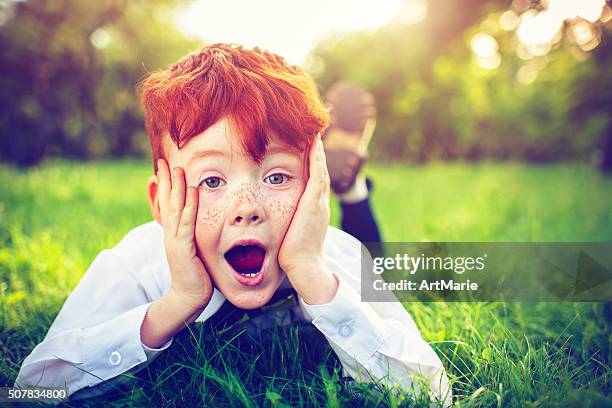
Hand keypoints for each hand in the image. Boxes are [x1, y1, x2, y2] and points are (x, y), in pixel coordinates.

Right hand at [157, 159, 212, 312]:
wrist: (188, 297)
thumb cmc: (195, 275)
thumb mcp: (192, 250)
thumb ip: (191, 236)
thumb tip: (196, 224)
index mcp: (172, 234)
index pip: (168, 205)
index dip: (166, 186)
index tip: (165, 168)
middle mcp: (170, 234)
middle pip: (167, 203)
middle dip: (166, 181)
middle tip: (165, 162)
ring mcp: (175, 241)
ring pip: (175, 209)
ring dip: (176, 188)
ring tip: (178, 169)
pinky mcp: (183, 248)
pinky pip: (187, 223)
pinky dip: (190, 206)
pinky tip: (193, 190)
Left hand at [278, 135, 338, 304]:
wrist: (304, 267)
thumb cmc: (292, 256)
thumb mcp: (287, 234)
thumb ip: (281, 224)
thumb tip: (267, 224)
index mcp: (312, 209)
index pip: (312, 179)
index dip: (310, 163)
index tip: (304, 147)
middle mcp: (318, 202)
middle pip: (318, 169)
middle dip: (315, 151)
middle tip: (312, 131)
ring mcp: (318, 200)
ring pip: (319, 167)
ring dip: (316, 148)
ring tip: (313, 129)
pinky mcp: (314, 200)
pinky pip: (317, 171)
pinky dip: (316, 156)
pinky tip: (313, 140)